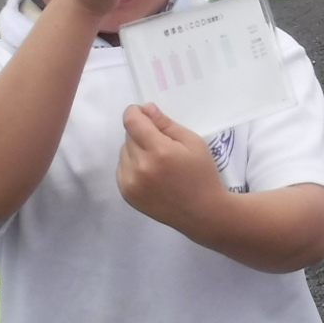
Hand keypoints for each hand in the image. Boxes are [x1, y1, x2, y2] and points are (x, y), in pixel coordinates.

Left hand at [116, 104, 226, 232]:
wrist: (202, 213)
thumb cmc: (202, 174)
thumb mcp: (192, 142)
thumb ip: (166, 124)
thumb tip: (146, 109)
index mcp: (159, 151)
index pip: (132, 121)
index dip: (135, 112)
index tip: (143, 112)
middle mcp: (139, 167)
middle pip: (128, 135)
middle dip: (142, 133)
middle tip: (162, 144)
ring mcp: (130, 182)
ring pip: (124, 152)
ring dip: (136, 150)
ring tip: (157, 162)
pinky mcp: (126, 194)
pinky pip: (122, 168)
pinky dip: (132, 166)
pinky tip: (151, 174)